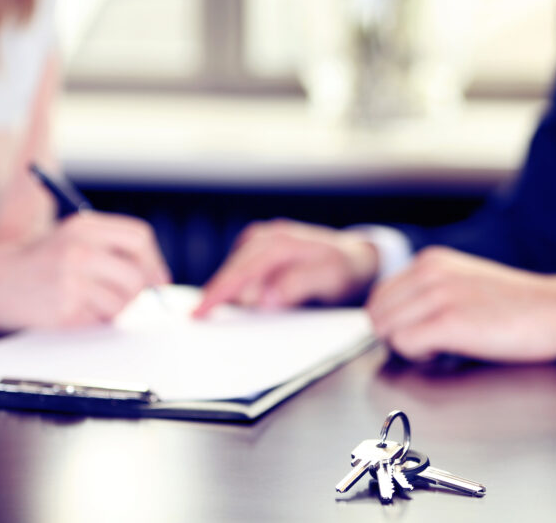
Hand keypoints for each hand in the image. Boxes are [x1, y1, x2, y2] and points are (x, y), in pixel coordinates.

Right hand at [0, 212, 170, 329]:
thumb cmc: (42, 261)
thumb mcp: (75, 239)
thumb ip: (115, 249)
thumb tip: (160, 278)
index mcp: (84, 226)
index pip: (139, 238)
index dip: (153, 261)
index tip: (157, 279)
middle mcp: (79, 249)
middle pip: (137, 276)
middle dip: (136, 292)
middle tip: (119, 295)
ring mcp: (71, 280)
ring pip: (123, 303)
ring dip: (113, 308)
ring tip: (88, 300)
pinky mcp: (64, 309)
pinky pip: (101, 320)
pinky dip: (94, 320)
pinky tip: (72, 309)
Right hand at [194, 220, 378, 316]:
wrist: (357, 259)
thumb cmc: (344, 270)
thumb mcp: (329, 279)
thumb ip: (297, 285)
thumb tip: (264, 299)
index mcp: (281, 243)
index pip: (242, 271)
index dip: (219, 291)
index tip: (200, 311)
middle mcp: (269, 237)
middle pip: (233, 269)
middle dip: (215, 294)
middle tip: (197, 319)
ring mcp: (265, 240)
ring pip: (236, 268)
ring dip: (225, 290)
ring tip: (210, 313)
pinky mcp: (264, 249)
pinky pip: (243, 267)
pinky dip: (236, 284)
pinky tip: (234, 301)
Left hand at [366, 246, 555, 362]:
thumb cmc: (516, 306)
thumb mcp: (464, 282)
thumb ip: (429, 291)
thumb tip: (396, 320)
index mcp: (431, 261)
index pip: (379, 296)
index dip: (393, 323)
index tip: (419, 334)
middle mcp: (429, 271)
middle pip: (377, 314)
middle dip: (395, 336)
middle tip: (428, 347)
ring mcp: (438, 295)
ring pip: (386, 330)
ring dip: (407, 348)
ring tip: (441, 348)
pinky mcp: (450, 321)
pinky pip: (405, 345)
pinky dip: (420, 357)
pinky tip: (449, 354)